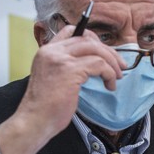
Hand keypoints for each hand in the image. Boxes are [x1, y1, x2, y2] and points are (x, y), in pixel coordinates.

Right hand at [0, 26, 124, 153]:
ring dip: (112, 62)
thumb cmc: (44, 107)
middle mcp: (52, 52)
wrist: (34, 121)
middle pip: (87, 39)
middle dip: (108, 51)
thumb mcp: (52, 79)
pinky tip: (109, 85)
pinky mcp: (70, 71)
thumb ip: (65, 66)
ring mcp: (60, 60)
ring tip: (117, 76)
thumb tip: (90, 64)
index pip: (71, 32)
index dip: (91, 38)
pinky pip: (99, 64)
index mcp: (46, 52)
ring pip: (95, 49)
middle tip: (119, 65)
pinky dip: (109, 74)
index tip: (103, 51)